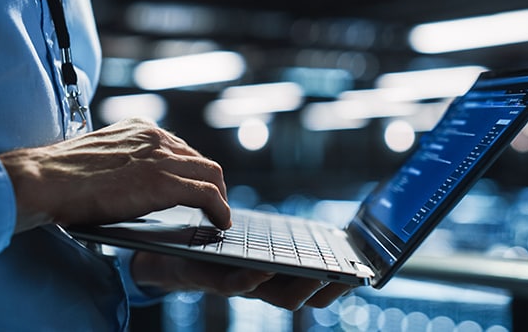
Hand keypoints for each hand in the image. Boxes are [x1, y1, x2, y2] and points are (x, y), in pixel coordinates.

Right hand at [0, 118, 230, 232]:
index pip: (181, 148)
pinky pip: (207, 194)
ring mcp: (161, 158)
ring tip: (219, 216)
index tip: (195, 188)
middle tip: (214, 206)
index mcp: (141, 128)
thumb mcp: (103, 156)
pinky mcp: (164, 183)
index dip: (192, 171)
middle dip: (211, 184)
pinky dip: (220, 209)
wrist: (45, 179)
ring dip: (220, 197)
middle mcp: (156, 137)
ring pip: (210, 174)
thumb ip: (126, 160)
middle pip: (200, 160)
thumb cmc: (62, 175)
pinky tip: (220, 222)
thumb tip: (138, 182)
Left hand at [131, 251, 352, 310]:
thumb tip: (314, 230)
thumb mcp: (251, 240)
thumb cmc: (216, 244)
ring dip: (300, 287)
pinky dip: (255, 278)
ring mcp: (241, 287)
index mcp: (273, 276)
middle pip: (302, 297)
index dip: (336, 284)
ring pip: (278, 298)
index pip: (312, 287)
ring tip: (318, 272)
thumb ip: (276, 240)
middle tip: (344, 277)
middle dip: (326, 289)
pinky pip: (239, 285)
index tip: (359, 273)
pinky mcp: (215, 281)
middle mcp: (262, 286)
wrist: (168, 252)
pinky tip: (266, 265)